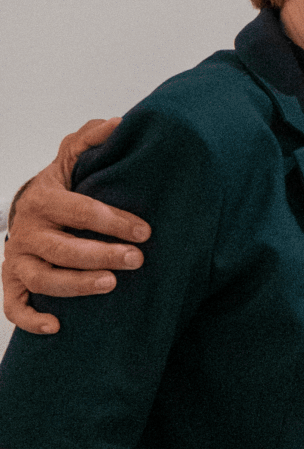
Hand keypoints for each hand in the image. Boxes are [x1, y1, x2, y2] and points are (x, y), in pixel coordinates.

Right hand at [3, 119, 147, 334]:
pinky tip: (57, 326)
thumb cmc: (64, 183)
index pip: (79, 210)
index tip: (145, 230)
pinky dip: (30, 319)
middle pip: (62, 249)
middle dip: (100, 255)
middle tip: (137, 259)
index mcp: (44, 198)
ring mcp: (19, 258)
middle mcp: (27, 230)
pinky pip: (14, 306)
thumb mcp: (75, 155)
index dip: (112, 220)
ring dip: (76, 285)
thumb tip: (120, 122)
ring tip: (111, 285)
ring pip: (43, 279)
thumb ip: (93, 138)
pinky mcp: (14, 282)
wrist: (33, 206)